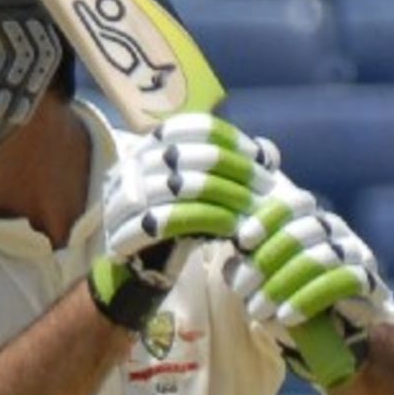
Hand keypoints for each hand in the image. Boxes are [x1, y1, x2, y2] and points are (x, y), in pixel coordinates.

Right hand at [101, 112, 283, 292]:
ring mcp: (125, 197)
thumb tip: (268, 151)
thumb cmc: (177, 221)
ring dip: (224, 196)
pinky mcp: (125, 230)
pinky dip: (205, 220)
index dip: (229, 139)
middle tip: (265, 187)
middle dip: (234, 170)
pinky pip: (171, 220)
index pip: (191, 128)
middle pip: (190, 155)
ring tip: (252, 208)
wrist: (139, 266)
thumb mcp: (200, 188)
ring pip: (182, 187)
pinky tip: (230, 227)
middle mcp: (133, 165)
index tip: (260, 158)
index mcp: (149, 146)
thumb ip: (230, 168)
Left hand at [221, 197, 384, 386]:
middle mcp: (334, 228)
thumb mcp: (260, 281)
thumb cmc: (291, 297)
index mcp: (308, 217)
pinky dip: (308, 299)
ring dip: (283, 285)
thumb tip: (231, 263)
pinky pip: (341, 282)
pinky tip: (286, 317)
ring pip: (321, 257)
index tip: (243, 241)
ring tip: (257, 311)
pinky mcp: (368, 281)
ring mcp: (355, 252)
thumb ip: (245, 266)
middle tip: (240, 290)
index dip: (268, 218)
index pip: (293, 203)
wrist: (334, 331)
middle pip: (305, 229)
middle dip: (267, 260)